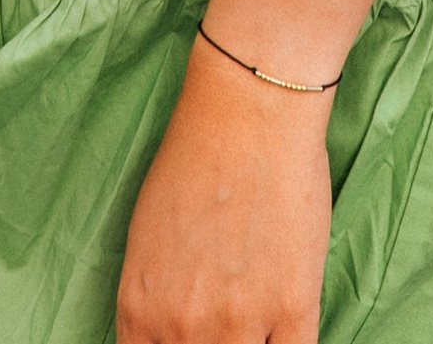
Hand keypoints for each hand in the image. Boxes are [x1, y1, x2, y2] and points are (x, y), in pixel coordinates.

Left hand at [117, 38, 331, 343]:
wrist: (248, 111)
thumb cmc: (194, 160)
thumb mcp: (147, 239)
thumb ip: (155, 300)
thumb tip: (168, 334)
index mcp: (140, 309)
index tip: (188, 335)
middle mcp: (183, 328)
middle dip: (210, 342)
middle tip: (224, 316)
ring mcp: (239, 325)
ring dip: (248, 341)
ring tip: (254, 313)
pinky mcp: (292, 311)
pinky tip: (283, 325)